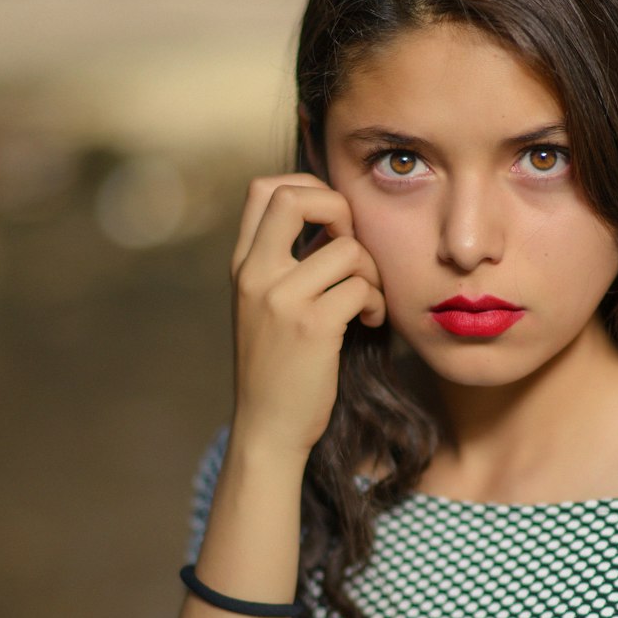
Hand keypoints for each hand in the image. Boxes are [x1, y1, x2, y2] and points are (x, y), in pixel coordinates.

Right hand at [227, 172, 385, 458]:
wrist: (268, 428)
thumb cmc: (278, 368)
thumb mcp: (267, 307)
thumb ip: (287, 262)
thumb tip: (335, 220)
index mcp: (243, 266)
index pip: (263, 189)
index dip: (308, 189)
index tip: (332, 223)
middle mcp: (255, 275)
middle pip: (295, 197)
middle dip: (339, 208)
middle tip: (352, 243)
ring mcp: (281, 299)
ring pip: (346, 249)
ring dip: (370, 272)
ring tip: (365, 300)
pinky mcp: (312, 327)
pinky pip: (360, 288)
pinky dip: (374, 302)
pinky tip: (366, 322)